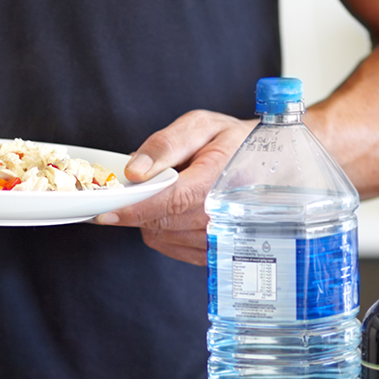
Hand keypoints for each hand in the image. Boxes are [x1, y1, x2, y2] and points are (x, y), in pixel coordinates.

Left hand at [96, 110, 255, 265]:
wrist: (273, 164)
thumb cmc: (235, 141)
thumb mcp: (201, 126)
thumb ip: (166, 145)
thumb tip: (135, 171)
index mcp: (219, 182)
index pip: (170, 203)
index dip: (135, 209)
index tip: (105, 212)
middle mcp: (223, 216)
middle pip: (161, 223)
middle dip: (139, 206)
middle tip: (138, 184)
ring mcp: (221, 239)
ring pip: (162, 237)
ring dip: (151, 217)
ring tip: (168, 191)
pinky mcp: (215, 252)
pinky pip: (172, 248)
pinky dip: (162, 231)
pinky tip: (173, 211)